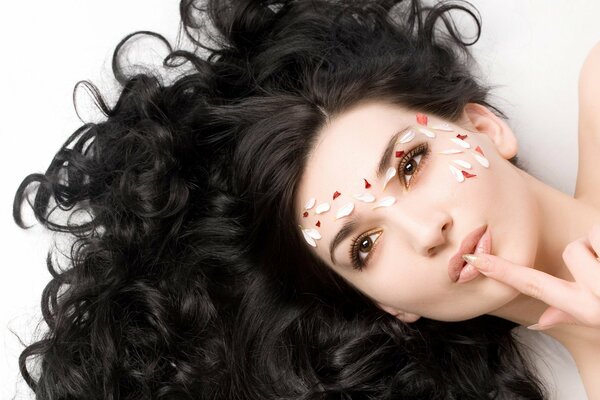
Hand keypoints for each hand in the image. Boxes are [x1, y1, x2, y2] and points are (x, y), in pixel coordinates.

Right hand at [462, 224, 599, 329]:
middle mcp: (598, 293)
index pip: (534, 284)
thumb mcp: (598, 317)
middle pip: (570, 250)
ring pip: (587, 237)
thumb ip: (568, 313)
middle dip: (587, 250)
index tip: (474, 258)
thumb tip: (540, 322)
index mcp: (588, 308)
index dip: (501, 271)